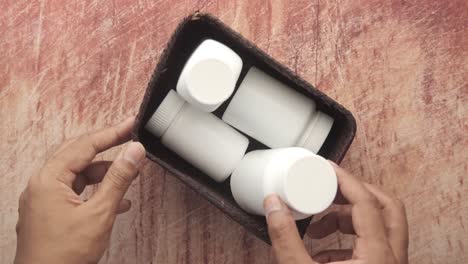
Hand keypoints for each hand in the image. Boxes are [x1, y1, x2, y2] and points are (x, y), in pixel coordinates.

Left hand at [15, 118, 145, 263]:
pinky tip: (118, 201)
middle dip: (107, 148)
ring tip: (130, 173)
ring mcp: (45, 199)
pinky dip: (96, 190)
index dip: (112, 133)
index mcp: (49, 179)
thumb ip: (118, 179)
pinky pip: (75, 191)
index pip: (85, 145)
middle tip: (130, 138)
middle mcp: (43, 184)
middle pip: (78, 154)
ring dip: (105, 172)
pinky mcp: (51, 212)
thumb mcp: (99, 213)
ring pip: (78, 174)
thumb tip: (134, 152)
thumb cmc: (64, 255)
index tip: (130, 124)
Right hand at [263, 161, 407, 263]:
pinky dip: (349, 240)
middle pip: (387, 207)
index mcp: (377, 255)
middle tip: (330, 189)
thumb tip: (274, 205)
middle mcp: (391, 259)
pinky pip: (374, 246)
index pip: (366, 202)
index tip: (326, 169)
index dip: (345, 180)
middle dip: (355, 193)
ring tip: (318, 226)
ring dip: (349, 218)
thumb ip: (285, 238)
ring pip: (382, 226)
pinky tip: (323, 251)